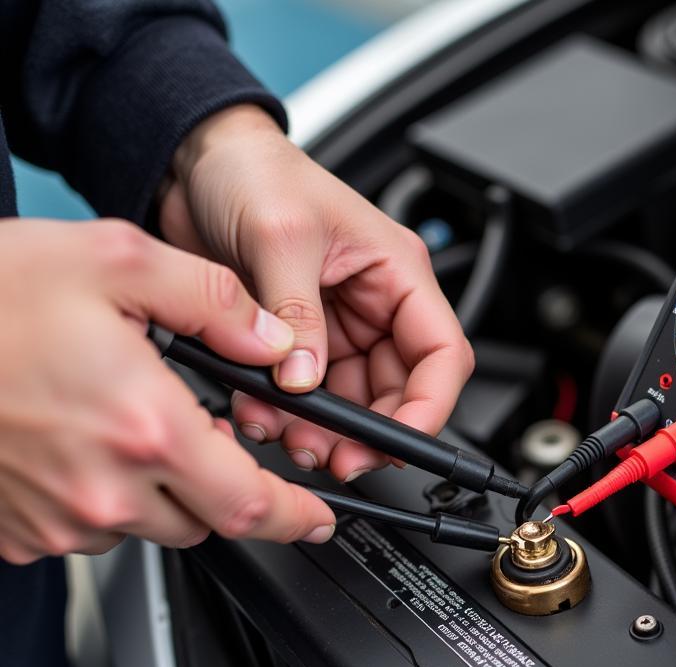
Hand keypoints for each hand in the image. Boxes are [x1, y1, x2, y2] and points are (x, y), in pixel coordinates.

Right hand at [0, 218, 336, 564]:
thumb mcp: (112, 261)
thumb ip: (213, 299)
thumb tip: (272, 338)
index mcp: (145, 429)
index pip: (252, 505)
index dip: (297, 516)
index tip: (316, 517)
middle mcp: (105, 491)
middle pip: (206, 519)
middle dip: (223, 483)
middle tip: (199, 429)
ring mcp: (57, 520)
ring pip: (149, 525)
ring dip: (161, 486)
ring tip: (122, 418)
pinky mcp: (20, 533)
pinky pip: (90, 528)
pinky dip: (105, 494)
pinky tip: (78, 440)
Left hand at [159, 105, 472, 481]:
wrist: (195, 163)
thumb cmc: (254, 172)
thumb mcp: (280, 236)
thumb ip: (297, 314)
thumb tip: (305, 381)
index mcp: (397, 273)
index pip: (442, 354)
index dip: (430, 406)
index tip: (398, 441)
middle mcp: (376, 306)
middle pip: (397, 392)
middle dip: (367, 432)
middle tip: (333, 455)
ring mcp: (338, 328)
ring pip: (351, 404)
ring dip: (322, 431)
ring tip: (287, 434)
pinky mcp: (300, 341)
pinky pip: (306, 397)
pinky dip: (285, 415)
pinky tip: (259, 412)